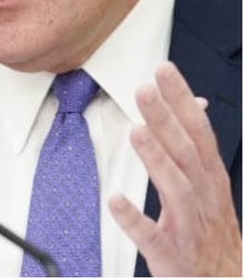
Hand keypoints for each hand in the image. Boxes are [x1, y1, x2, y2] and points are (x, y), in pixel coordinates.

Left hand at [108, 61, 241, 275]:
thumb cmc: (211, 238)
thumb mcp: (210, 189)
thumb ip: (196, 149)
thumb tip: (194, 104)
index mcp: (211, 182)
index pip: (199, 133)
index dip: (183, 101)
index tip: (164, 71)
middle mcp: (205, 201)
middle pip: (186, 154)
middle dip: (166, 119)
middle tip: (144, 89)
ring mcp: (190, 229)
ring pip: (176, 190)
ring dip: (157, 159)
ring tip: (136, 131)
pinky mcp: (173, 256)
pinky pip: (153, 238)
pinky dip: (135, 220)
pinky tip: (116, 201)